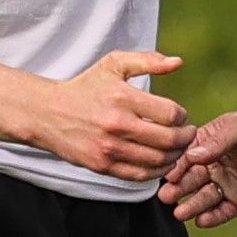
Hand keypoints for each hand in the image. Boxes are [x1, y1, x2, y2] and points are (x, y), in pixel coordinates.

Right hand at [26, 50, 191, 180]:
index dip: (182, 116)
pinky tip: (162, 162)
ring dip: (175, 156)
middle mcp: (117, 124)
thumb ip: (148, 60)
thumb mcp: (113, 64)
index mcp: (122, 97)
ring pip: (157, 161)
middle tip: (189, 134)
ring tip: (178, 148)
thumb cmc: (85, 87)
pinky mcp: (103, 166)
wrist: (47, 113)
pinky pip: (140, 175)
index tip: (181, 116)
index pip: (170, 114)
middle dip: (185, 138)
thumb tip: (178, 62)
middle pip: (168, 140)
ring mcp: (109, 148)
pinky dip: (158, 171)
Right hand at [160, 105, 236, 228]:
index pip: (187, 157)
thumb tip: (193, 154)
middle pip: (192, 179)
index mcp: (209, 145)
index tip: (170, 175)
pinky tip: (202, 220)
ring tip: (181, 213)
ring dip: (192, 206)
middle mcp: (215, 166)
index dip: (178, 166)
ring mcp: (227, 184)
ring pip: (205, 198)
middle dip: (178, 188)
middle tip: (167, 196)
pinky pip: (224, 211)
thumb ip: (217, 140)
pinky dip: (213, 217)